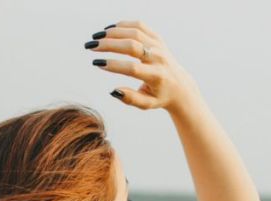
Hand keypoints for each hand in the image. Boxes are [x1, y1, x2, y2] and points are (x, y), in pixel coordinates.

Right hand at [85, 20, 201, 113]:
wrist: (179, 85)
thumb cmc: (159, 96)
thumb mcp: (147, 104)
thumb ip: (130, 99)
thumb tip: (113, 91)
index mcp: (156, 76)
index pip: (132, 68)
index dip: (114, 65)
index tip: (97, 63)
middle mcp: (159, 58)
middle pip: (131, 46)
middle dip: (109, 45)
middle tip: (91, 47)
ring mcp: (159, 45)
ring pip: (134, 32)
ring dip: (113, 33)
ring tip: (96, 38)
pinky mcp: (157, 38)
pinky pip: (139, 26)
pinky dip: (122, 26)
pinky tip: (109, 31)